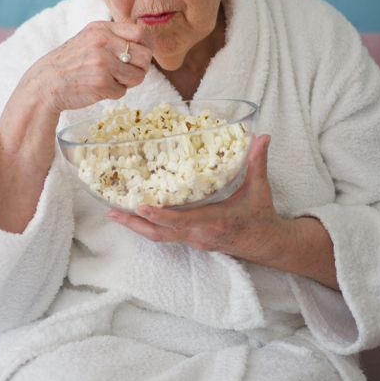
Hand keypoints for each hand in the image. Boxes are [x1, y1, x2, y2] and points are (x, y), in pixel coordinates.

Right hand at [0, 21, 152, 233]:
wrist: (45, 84)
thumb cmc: (71, 64)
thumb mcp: (89, 39)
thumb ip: (113, 37)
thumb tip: (146, 45)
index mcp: (101, 28)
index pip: (140, 33)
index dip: (144, 48)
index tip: (136, 58)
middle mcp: (102, 42)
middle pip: (145, 56)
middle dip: (139, 69)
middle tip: (125, 74)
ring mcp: (102, 62)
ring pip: (138, 76)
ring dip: (127, 83)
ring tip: (110, 81)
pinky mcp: (101, 83)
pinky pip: (123, 92)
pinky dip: (113, 94)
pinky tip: (98, 89)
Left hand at [106, 135, 286, 263]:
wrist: (266, 244)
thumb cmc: (260, 216)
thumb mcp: (259, 188)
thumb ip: (257, 161)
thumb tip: (262, 136)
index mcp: (215, 220)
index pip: (183, 220)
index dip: (161, 215)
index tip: (141, 207)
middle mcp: (200, 233)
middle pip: (162, 233)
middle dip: (137, 224)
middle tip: (114, 213)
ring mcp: (194, 240)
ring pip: (160, 237)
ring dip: (137, 227)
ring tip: (114, 214)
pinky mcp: (192, 241)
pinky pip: (165, 236)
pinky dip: (148, 227)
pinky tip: (133, 216)